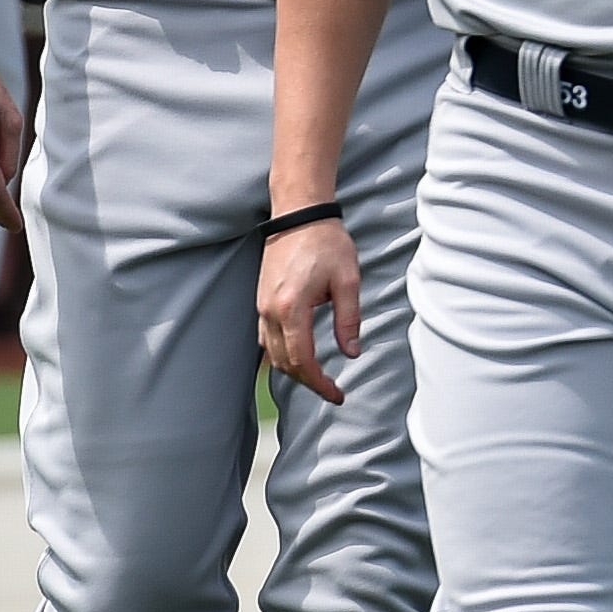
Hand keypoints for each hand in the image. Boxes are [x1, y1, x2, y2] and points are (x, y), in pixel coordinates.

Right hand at [257, 218, 360, 403]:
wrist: (299, 216)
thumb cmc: (327, 244)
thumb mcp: (349, 281)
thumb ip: (349, 320)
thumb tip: (351, 353)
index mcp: (291, 309)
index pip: (302, 361)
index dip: (319, 383)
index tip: (337, 395)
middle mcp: (269, 312)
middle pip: (283, 363)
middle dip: (307, 382)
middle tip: (331, 391)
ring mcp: (261, 307)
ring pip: (271, 354)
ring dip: (293, 370)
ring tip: (318, 379)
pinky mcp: (261, 301)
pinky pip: (266, 339)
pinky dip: (281, 355)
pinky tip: (299, 357)